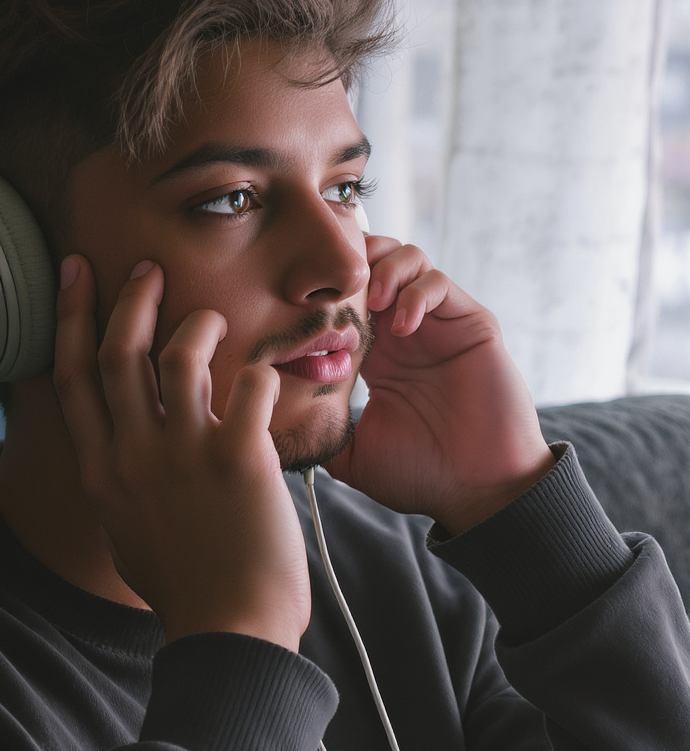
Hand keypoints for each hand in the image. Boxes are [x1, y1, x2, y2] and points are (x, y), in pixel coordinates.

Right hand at [52, 256, 311, 650]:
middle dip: (131, 299)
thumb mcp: (126, 528)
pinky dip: (257, 374)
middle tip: (148, 269)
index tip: (76, 272)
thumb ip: (120, 477)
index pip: (72, 375)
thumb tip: (129, 439)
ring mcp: (183, 454)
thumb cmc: (184, 584)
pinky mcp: (237, 459)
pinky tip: (263, 378)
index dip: (72, 316)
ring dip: (197, 325)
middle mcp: (132, 454)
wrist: (229, 631)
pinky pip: (247, 387)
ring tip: (210, 318)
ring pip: (180, 356)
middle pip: (119, 352)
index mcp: (102, 469)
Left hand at [325, 238, 555, 533]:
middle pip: (375, 262)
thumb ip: (320, 436)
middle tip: (335, 289)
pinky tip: (401, 328)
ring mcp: (438, 324)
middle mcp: (405, 332)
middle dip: (351, 263)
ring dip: (383, 271)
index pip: (346, 298)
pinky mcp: (470, 323)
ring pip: (408, 259)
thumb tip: (274, 434)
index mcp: (376, 355)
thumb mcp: (353, 456)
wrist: (477, 491)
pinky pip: (439, 283)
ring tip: (370, 303)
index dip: (322, 292)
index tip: (300, 306)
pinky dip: (415, 294)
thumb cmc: (421, 475)